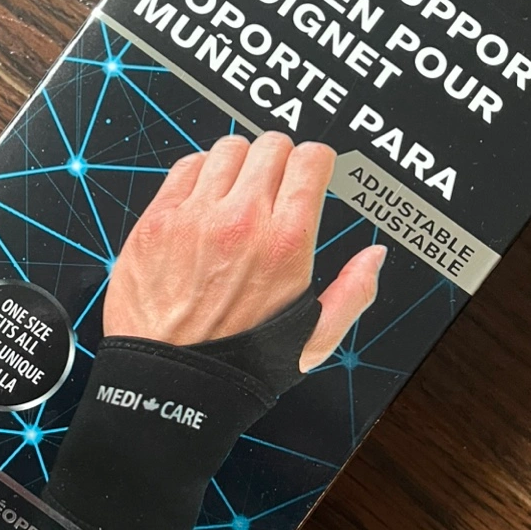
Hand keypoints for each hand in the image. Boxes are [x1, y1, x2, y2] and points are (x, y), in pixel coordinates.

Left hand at [103, 131, 385, 371]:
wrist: (172, 384)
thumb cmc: (238, 366)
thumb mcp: (313, 340)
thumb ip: (353, 294)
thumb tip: (374, 257)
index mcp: (285, 244)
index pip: (311, 159)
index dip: (315, 164)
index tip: (310, 174)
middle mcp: (241, 221)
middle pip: (272, 145)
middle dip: (280, 160)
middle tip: (275, 185)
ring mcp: (194, 217)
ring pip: (228, 148)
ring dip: (239, 164)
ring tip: (238, 192)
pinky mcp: (156, 221)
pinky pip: (184, 167)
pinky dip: (200, 174)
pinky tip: (205, 200)